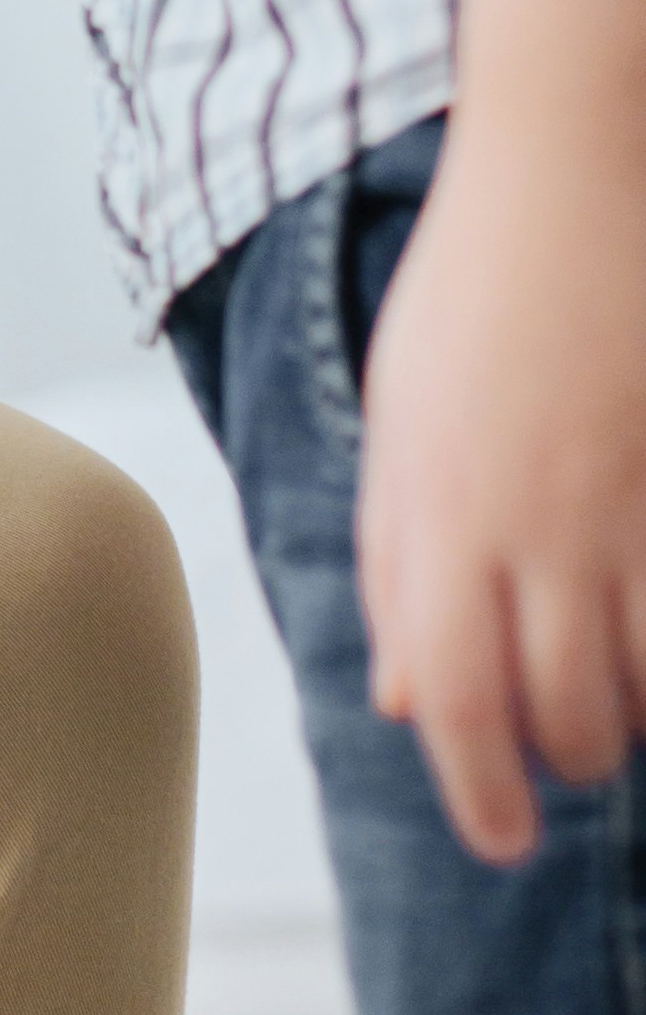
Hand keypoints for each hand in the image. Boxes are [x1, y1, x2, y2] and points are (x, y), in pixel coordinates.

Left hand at [360, 113, 645, 858]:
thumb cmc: (471, 294)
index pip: (452, 700)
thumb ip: (393, 565)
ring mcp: (622, 501)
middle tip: (567, 756)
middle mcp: (529, 520)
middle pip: (563, 709)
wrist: (566, 174)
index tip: (500, 840)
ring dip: (632, 712)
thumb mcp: (397, 424)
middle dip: (568, 759)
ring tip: (616, 698)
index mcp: (433, 509)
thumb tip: (399, 698)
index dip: (479, 791)